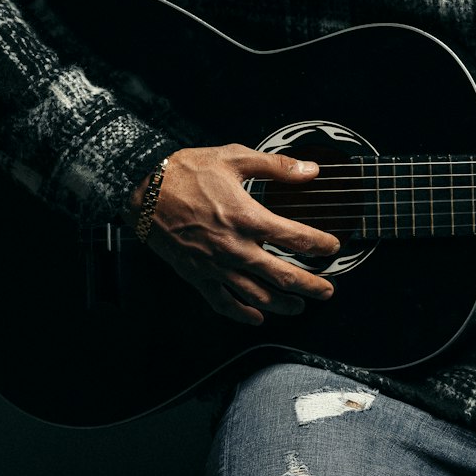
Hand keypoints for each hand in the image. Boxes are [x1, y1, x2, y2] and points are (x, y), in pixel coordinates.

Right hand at [130, 144, 339, 324]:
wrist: (143, 189)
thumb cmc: (186, 172)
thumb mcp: (235, 158)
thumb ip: (276, 166)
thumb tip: (311, 170)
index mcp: (248, 218)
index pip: (296, 238)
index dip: (320, 245)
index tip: (332, 247)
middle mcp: (235, 248)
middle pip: (283, 276)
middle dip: (311, 286)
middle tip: (327, 290)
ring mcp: (215, 266)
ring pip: (257, 295)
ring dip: (283, 304)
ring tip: (299, 307)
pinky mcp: (197, 275)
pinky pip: (223, 303)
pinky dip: (243, 314)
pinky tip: (257, 317)